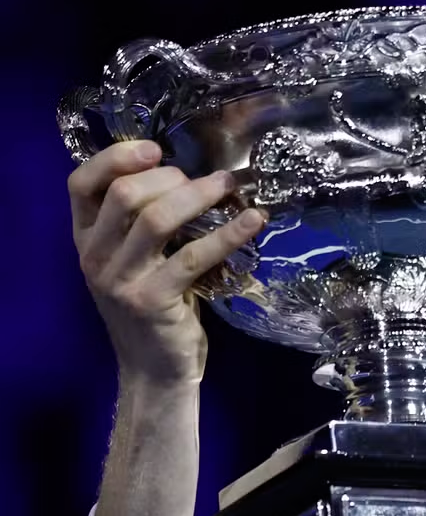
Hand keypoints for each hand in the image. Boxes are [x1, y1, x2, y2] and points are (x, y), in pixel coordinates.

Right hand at [68, 140, 264, 386]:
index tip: (154, 148)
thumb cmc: (152, 301)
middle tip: (206, 181)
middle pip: (123, 194)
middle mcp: (94, 256)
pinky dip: (228, 233)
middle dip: (169, 177)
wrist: (154, 367)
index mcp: (85, 238)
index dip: (114, 158)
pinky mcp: (152, 300)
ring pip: (155, 219)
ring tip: (229, 186)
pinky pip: (193, 256)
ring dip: (199, 195)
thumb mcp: (134, 258)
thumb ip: (141, 220)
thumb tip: (189, 173)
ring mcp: (120, 280)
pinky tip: (253, 220)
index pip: (81, 184)